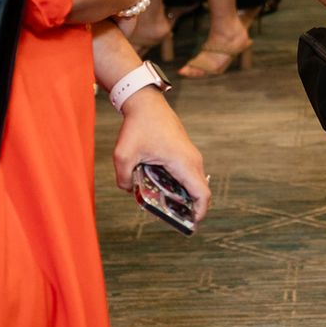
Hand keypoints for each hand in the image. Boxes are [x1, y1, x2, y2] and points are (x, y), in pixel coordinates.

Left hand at [112, 92, 210, 224]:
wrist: (145, 102)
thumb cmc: (137, 126)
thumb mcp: (123, 156)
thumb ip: (124, 180)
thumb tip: (128, 190)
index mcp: (183, 163)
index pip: (202, 194)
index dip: (199, 213)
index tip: (190, 225)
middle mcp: (192, 159)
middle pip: (199, 191)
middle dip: (189, 208)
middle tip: (172, 219)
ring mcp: (190, 154)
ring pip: (193, 182)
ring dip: (182, 195)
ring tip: (163, 204)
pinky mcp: (185, 151)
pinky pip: (187, 173)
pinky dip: (179, 184)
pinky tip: (160, 187)